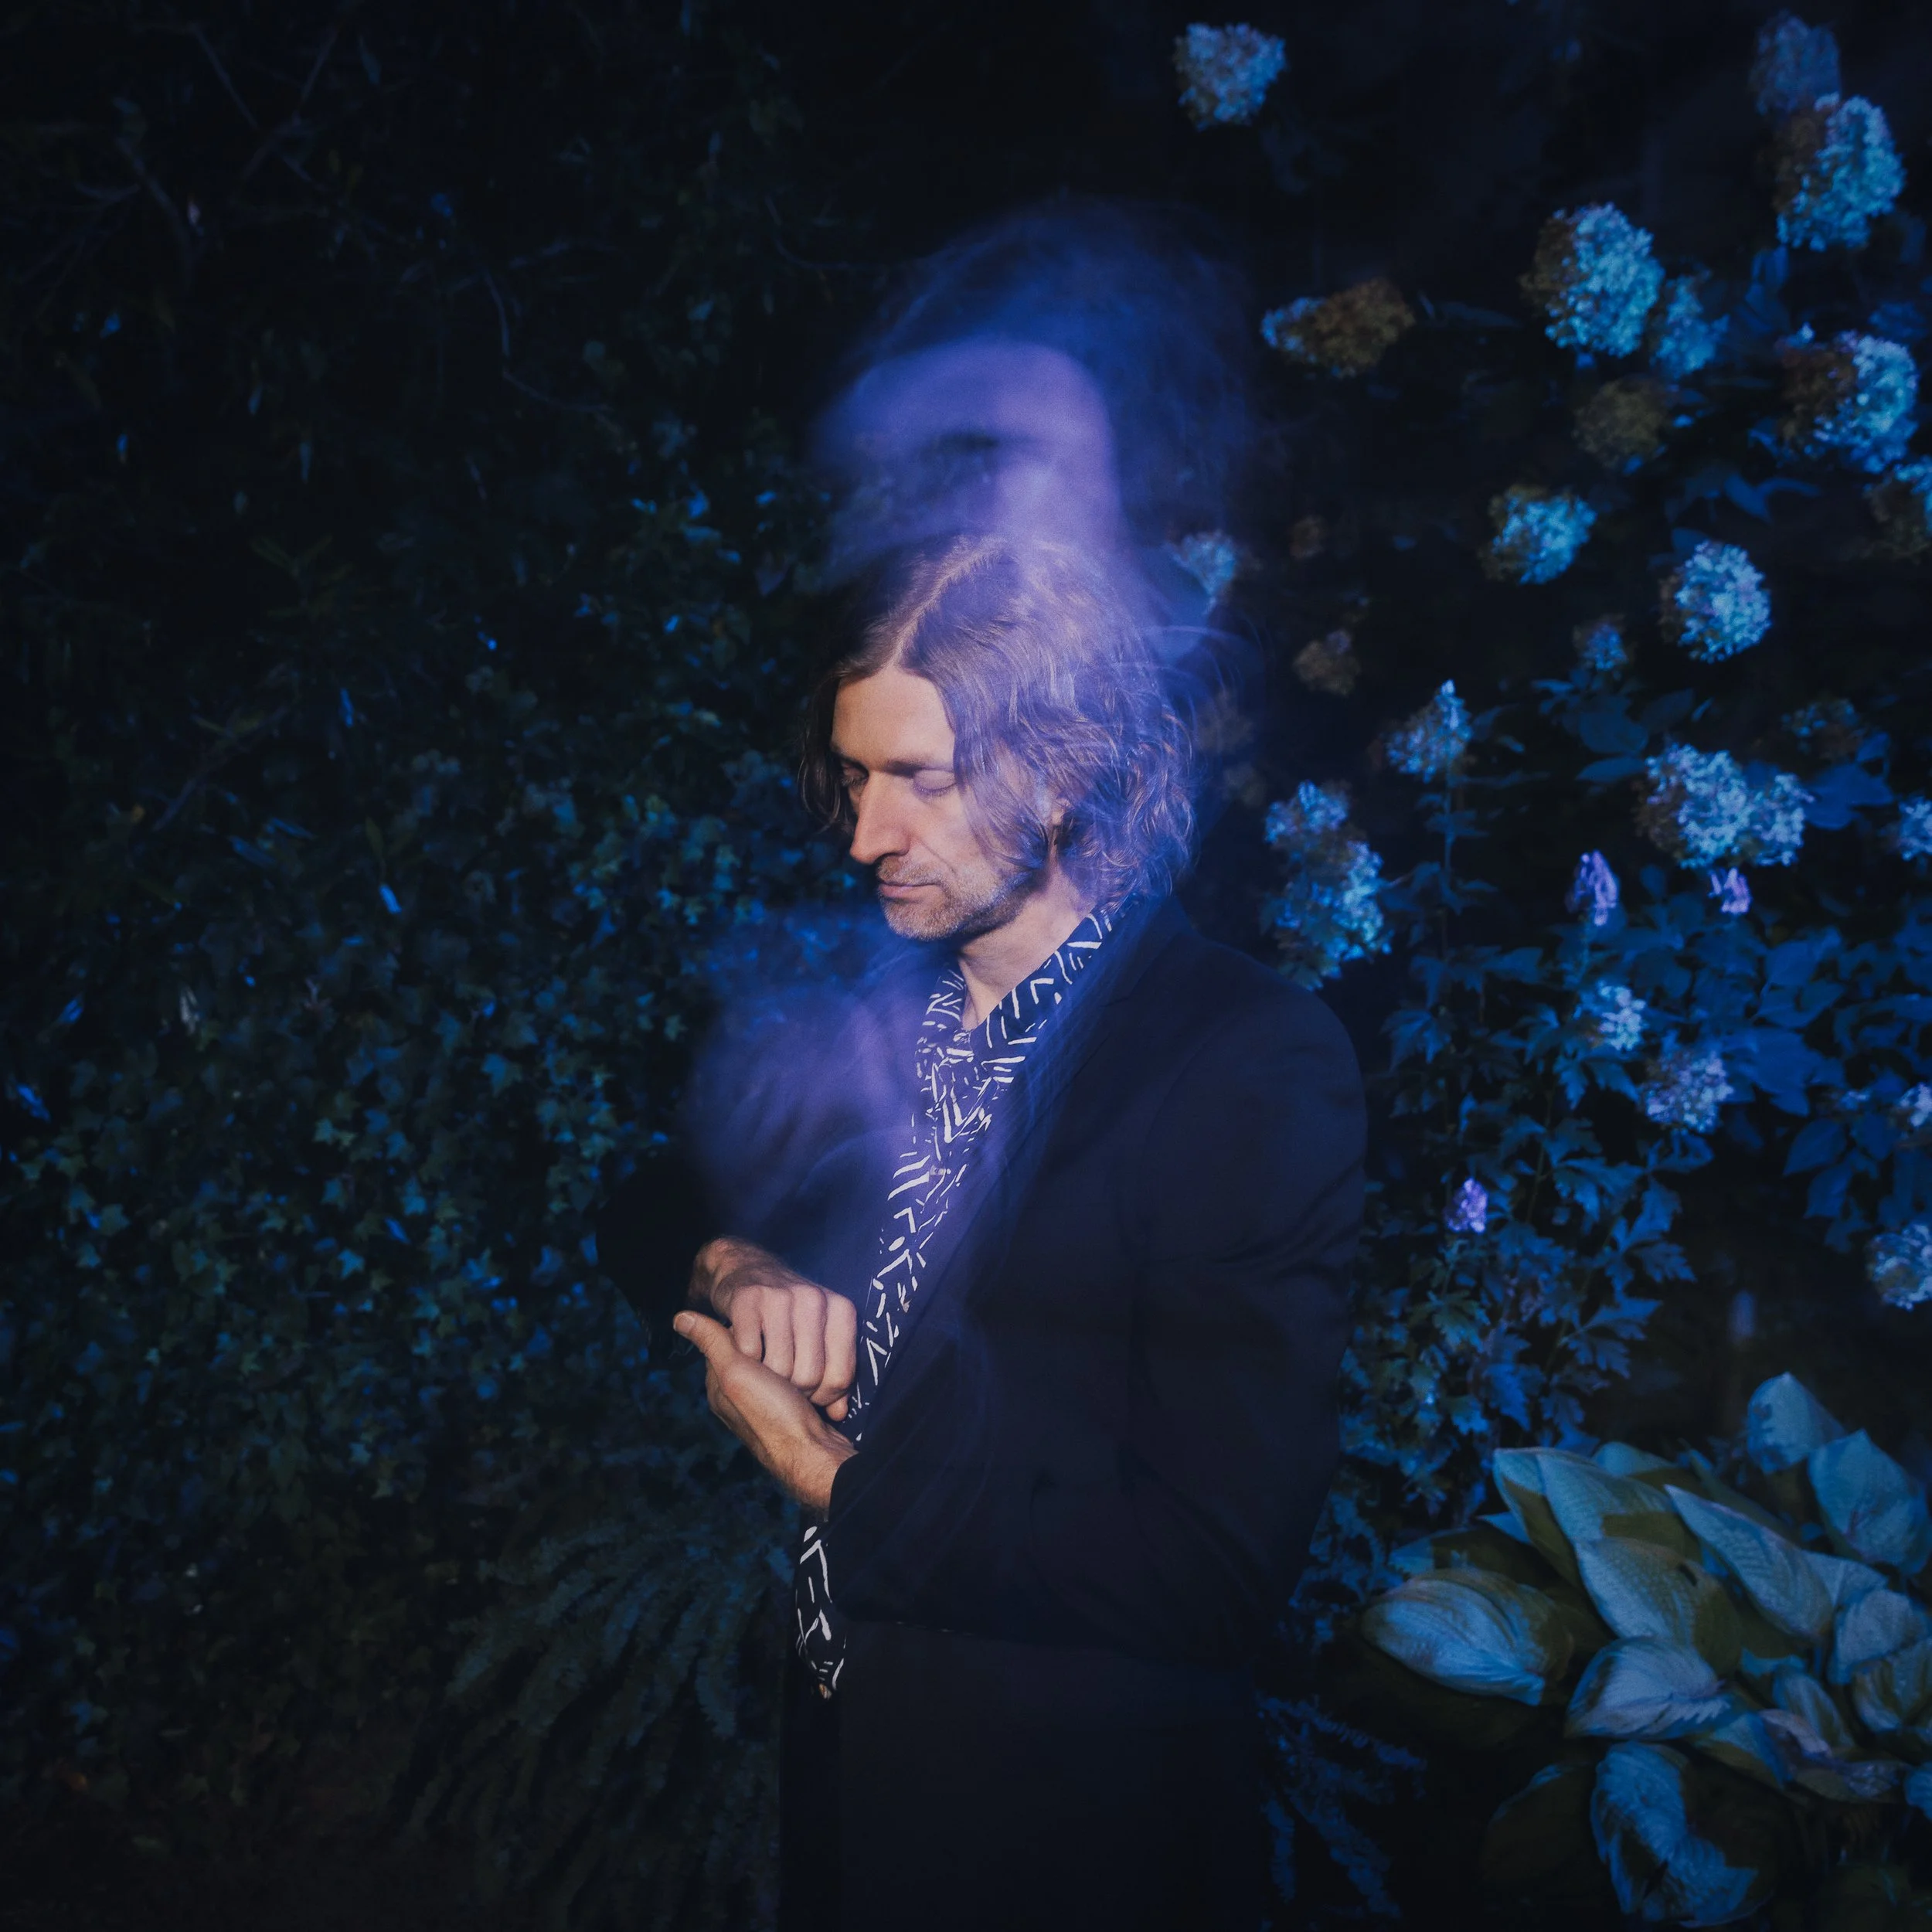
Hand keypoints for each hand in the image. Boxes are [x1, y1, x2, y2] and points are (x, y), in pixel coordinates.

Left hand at [673, 1309, 856, 1512]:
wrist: (816, 1455)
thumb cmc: (772, 1416)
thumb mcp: (736, 1374)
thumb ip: (712, 1343)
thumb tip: (679, 1317)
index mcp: (721, 1387)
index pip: (727, 1340)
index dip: (746, 1328)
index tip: (764, 1322)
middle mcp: (743, 1396)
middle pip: (758, 1350)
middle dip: (774, 1344)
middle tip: (790, 1341)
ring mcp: (772, 1403)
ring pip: (784, 1362)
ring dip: (796, 1358)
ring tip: (805, 1359)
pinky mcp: (798, 1407)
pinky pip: (804, 1379)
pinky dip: (812, 1374)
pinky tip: (818, 1370)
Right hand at [688, 1238, 857, 1421]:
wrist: (749, 1269)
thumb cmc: (791, 1314)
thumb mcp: (822, 1335)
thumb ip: (836, 1374)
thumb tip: (840, 1414)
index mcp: (841, 1309)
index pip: (841, 1377)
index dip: (824, 1395)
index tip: (810, 1390)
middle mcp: (814, 1299)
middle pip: (809, 1376)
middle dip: (794, 1389)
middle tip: (784, 1380)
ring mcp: (780, 1297)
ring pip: (779, 1368)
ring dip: (768, 1377)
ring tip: (766, 1366)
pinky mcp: (747, 1299)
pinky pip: (748, 1352)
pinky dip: (746, 1359)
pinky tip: (749, 1349)